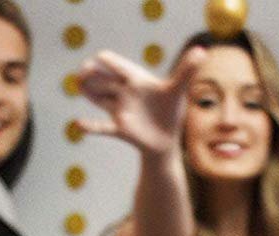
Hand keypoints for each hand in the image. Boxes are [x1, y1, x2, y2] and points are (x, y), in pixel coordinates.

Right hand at [78, 46, 206, 155]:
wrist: (167, 141)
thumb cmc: (171, 112)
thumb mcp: (179, 90)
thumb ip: (186, 71)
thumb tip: (202, 51)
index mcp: (136, 79)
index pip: (119, 65)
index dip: (109, 61)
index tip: (101, 59)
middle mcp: (125, 92)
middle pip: (103, 79)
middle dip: (91, 73)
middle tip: (82, 71)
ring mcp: (120, 110)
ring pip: (99, 97)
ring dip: (87, 90)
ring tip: (77, 82)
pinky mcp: (120, 129)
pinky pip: (102, 128)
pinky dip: (91, 127)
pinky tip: (79, 124)